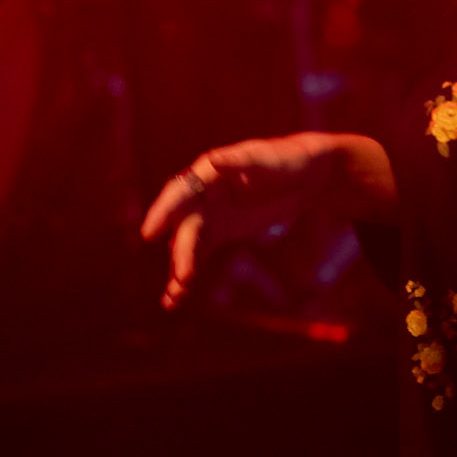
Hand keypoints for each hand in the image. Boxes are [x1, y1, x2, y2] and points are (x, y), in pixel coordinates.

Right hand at [140, 132, 395, 308]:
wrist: (307, 174)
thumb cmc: (287, 160)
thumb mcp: (268, 161)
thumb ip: (239, 162)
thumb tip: (212, 160)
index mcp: (209, 171)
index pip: (180, 192)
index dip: (164, 212)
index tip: (150, 233)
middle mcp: (202, 193)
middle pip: (185, 225)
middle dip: (181, 251)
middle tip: (184, 276)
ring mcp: (210, 214)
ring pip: (187, 243)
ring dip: (179, 267)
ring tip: (176, 295)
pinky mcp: (219, 232)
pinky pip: (198, 254)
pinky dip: (186, 273)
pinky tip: (176, 297)